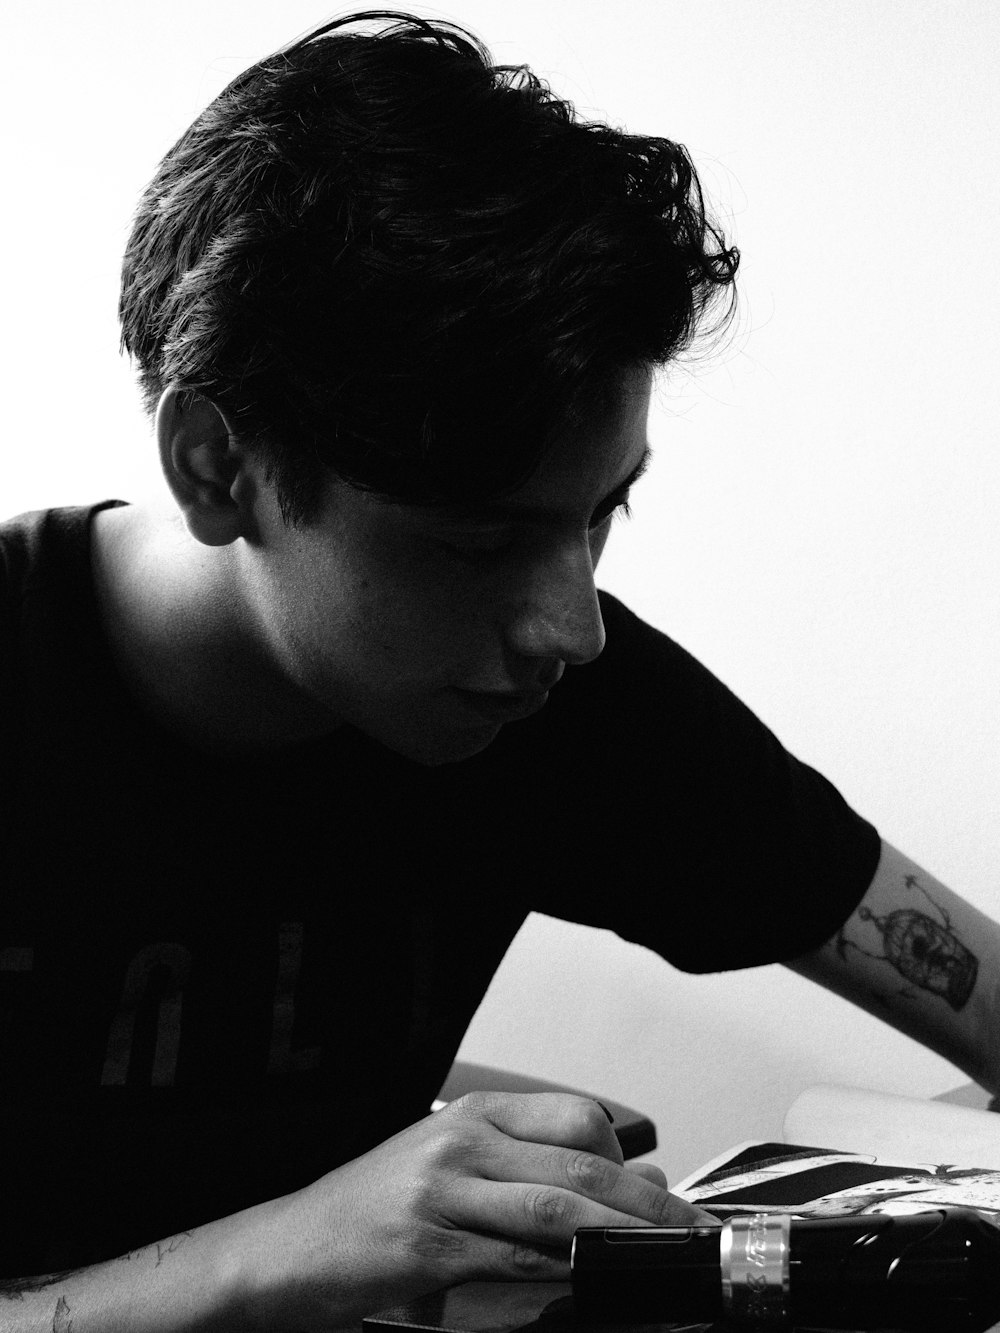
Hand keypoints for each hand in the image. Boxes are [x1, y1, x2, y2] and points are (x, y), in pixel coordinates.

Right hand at [236, 1091, 717, 1329]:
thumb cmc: (374, 1210)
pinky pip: (512, 1262)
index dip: (632, 1159)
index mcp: (475, 1114)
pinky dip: (563, 1279)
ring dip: (623, 1241)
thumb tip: (629, 1187)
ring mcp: (442, 1190)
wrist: (289, 1247)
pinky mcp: (426, 1246)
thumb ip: (532, 1174)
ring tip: (666, 1263)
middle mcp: (463, 1141)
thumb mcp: (453, 1170)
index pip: (578, 1117)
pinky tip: (594, 1291)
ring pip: (556, 1212)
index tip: (668, 1199)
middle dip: (651, 1206)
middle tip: (697, 1234)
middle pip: (580, 1166)